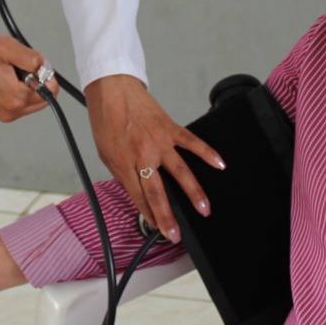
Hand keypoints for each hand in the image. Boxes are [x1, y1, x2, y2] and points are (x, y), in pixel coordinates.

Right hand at [0, 32, 58, 121]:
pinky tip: (5, 78)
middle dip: (36, 78)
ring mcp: (7, 113)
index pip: (52, 89)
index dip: (44, 72)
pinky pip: (24, 102)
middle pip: (45, 95)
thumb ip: (33, 59)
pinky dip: (20, 89)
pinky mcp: (3, 112)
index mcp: (16, 97)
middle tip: (15, 67)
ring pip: (35, 99)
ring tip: (8, 72)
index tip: (27, 64)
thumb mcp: (8, 47)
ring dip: (28, 84)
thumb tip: (47, 69)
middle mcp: (13, 110)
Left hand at [85, 74, 223, 242]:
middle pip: (158, 192)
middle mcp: (143, 154)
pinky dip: (208, 153)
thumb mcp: (105, 153)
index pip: (139, 197)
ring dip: (194, 193)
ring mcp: (159, 141)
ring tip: (204, 209)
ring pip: (181, 172)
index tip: (159, 229)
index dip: (150, 216)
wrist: (111, 90)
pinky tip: (220, 164)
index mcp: (124, 163)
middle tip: (177, 234)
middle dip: (168, 216)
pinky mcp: (170, 128)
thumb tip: (135, 190)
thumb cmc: (105, 120)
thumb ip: (121, 173)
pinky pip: (192, 143)